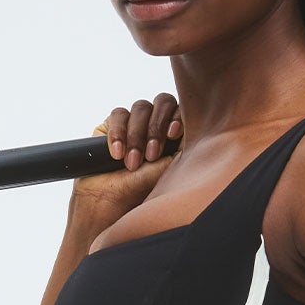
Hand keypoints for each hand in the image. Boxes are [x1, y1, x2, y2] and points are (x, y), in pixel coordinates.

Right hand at [71, 93, 182, 222]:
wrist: (110, 203)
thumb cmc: (143, 191)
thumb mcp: (171, 168)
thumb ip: (183, 144)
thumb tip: (195, 123)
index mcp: (174, 134)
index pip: (181, 110)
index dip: (177, 116)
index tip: (173, 134)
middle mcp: (155, 125)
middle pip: (163, 101)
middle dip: (156, 127)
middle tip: (151, 155)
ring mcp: (133, 124)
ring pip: (141, 107)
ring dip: (137, 136)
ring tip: (132, 163)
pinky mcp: (111, 126)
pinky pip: (118, 115)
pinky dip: (118, 133)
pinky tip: (117, 155)